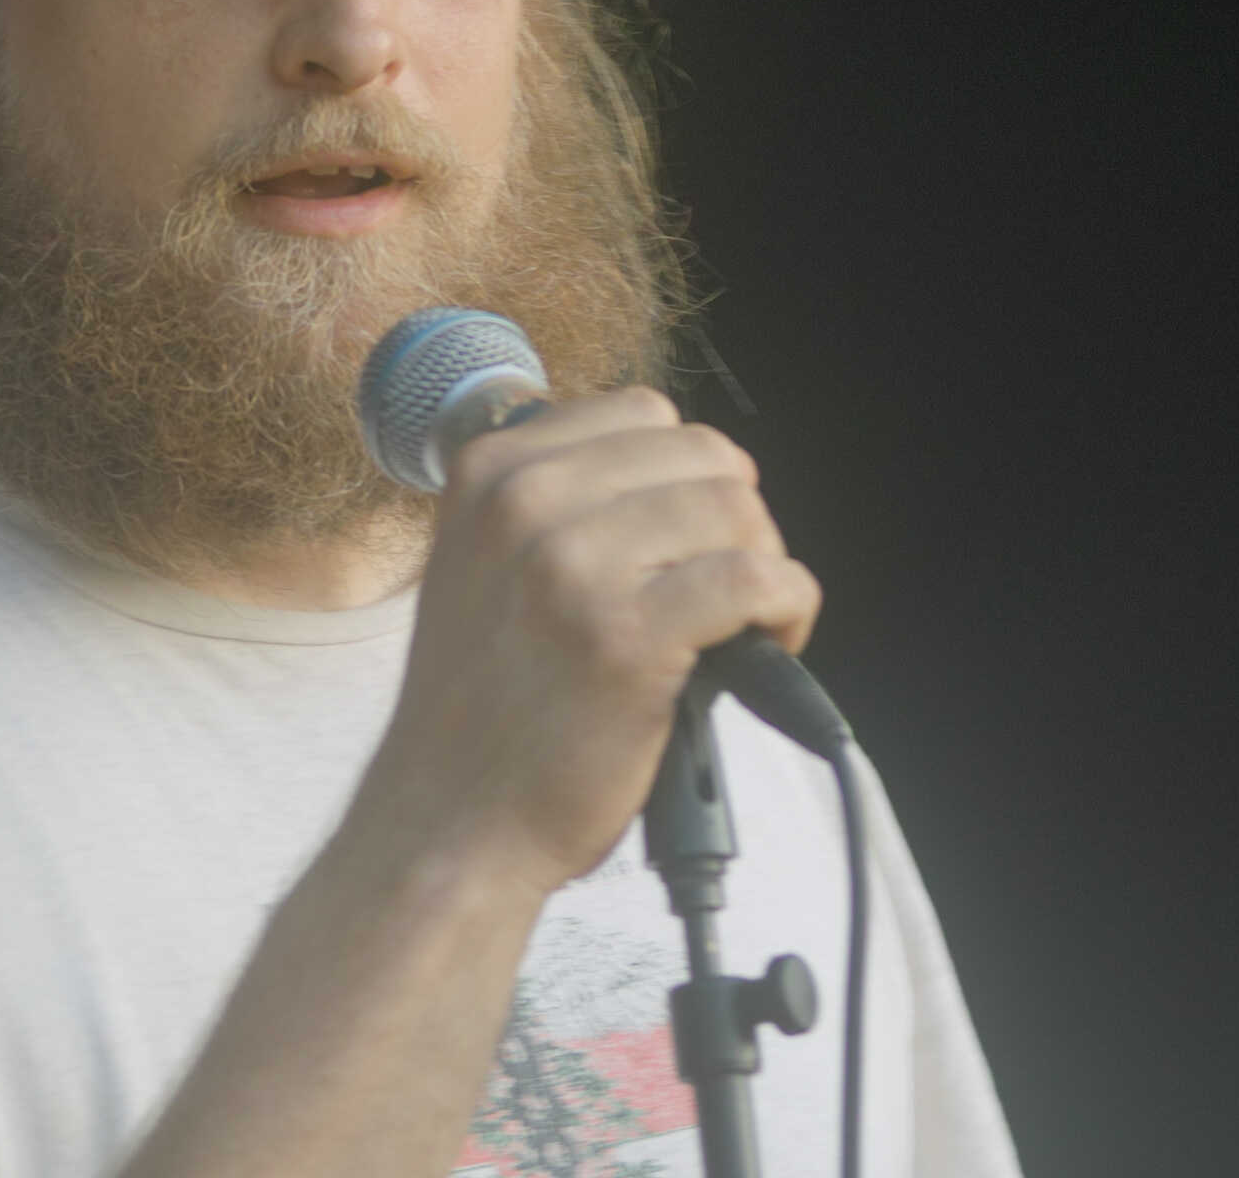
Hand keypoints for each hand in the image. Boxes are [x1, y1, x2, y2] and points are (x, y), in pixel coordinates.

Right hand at [355, 386, 822, 895]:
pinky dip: (787, 609)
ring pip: (737, 511)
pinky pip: (757, 578)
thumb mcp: (485, 563)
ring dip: (765, 566)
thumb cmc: (486, 707)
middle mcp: (525, 501)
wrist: (450, 823)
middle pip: (703, 456)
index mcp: (493, 470)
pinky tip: (768, 644)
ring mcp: (573, 564)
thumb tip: (677, 473)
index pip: (645, 415)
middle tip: (723, 591)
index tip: (686, 541)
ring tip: (743, 625)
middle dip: (735, 521)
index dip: (688, 478)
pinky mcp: (627, 636)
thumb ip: (560, 502)